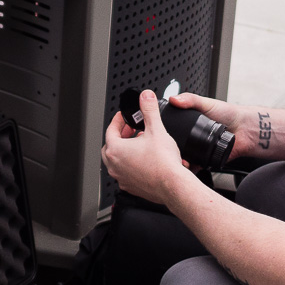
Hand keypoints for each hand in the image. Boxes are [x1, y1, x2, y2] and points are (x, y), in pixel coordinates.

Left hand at [101, 89, 192, 204]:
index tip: (124, 116)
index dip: (119, 120)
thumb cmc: (163, 163)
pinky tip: (144, 161)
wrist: (173, 185)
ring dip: (126, 151)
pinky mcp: (131, 187)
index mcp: (115, 150)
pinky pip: (125, 173)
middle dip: (121, 135)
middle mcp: (114, 165)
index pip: (110, 130)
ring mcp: (121, 178)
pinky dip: (131, 165)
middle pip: (111, 145)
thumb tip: (146, 97)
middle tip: (132, 130)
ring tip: (140, 144)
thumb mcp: (156, 129)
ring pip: (117, 161)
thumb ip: (149, 110)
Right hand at [165, 92, 267, 158]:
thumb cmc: (228, 114)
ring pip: (183, 158)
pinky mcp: (206, 160)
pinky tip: (187, 165)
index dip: (162, 133)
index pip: (170, 130)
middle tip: (162, 149)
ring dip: (178, 160)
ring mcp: (198, 150)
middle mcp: (191, 138)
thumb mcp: (207, 103)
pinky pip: (196, 167)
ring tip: (173, 159)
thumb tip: (174, 99)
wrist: (246, 129)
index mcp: (188, 124)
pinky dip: (191, 168)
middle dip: (167, 149)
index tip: (154, 135)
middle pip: (173, 146)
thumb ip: (190, 100)